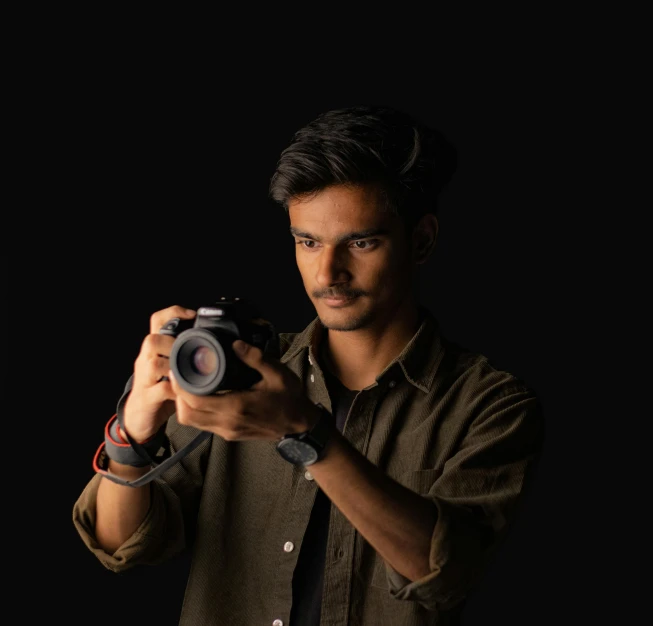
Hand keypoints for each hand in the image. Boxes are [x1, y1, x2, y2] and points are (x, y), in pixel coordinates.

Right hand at [122, 305, 196, 441]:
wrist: (140, 418)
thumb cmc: (161, 389)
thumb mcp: (172, 367)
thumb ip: (186, 354)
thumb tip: (216, 341)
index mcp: (154, 350)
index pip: (157, 321)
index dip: (174, 313)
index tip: (193, 314)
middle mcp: (146, 360)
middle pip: (151, 340)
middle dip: (172, 343)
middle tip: (192, 351)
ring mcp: (144, 379)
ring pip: (152, 364)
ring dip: (174, 366)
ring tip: (191, 371)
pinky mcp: (147, 398)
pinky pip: (161, 390)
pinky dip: (176, 389)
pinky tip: (188, 390)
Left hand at [169, 339, 320, 440]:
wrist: (299, 426)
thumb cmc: (290, 399)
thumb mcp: (277, 373)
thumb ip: (255, 358)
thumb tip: (235, 343)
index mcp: (237, 407)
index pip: (196, 401)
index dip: (180, 386)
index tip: (176, 369)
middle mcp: (228, 422)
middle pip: (187, 414)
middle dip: (178, 395)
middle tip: (177, 374)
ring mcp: (227, 431)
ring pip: (192, 422)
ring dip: (184, 404)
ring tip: (186, 383)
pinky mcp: (229, 434)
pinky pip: (202, 424)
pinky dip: (194, 410)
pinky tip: (199, 394)